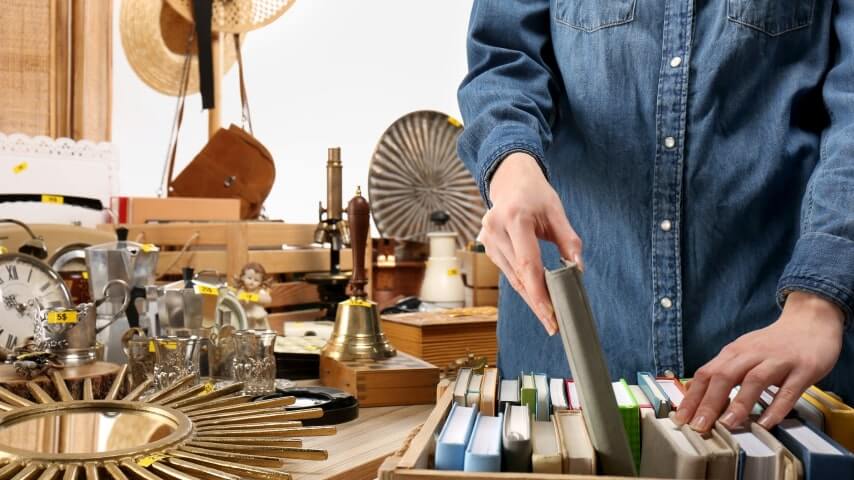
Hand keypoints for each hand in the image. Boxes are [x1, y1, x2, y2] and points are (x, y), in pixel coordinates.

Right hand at [479, 152, 582, 334]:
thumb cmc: (535, 193)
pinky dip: (522, 284)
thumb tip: (577, 268)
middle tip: (554, 324)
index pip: (527, 263)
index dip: (538, 292)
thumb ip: (568, 240)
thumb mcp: (556, 210)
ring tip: (548, 315)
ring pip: (511, 277)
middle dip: (537, 301)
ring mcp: (487, 239)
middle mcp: (495, 230)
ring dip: (530, 297)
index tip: (550, 313)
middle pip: (518, 276)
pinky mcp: (487, 246)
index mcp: (515, 218)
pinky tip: (536, 297)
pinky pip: (507, 271)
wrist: (509, 178)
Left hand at [675, 291, 843, 431]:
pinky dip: (776, 407)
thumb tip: (698, 396)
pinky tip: (766, 422)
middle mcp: (753, 354)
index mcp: (734, 352)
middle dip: (709, 403)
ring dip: (739, 403)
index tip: (681, 418)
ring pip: (754, 381)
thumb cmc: (773, 343)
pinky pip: (788, 391)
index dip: (692, 396)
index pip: (706, 373)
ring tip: (727, 424)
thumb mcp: (744, 352)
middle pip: (725, 376)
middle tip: (699, 426)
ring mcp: (778, 360)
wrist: (811, 321)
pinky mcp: (803, 369)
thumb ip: (725, 372)